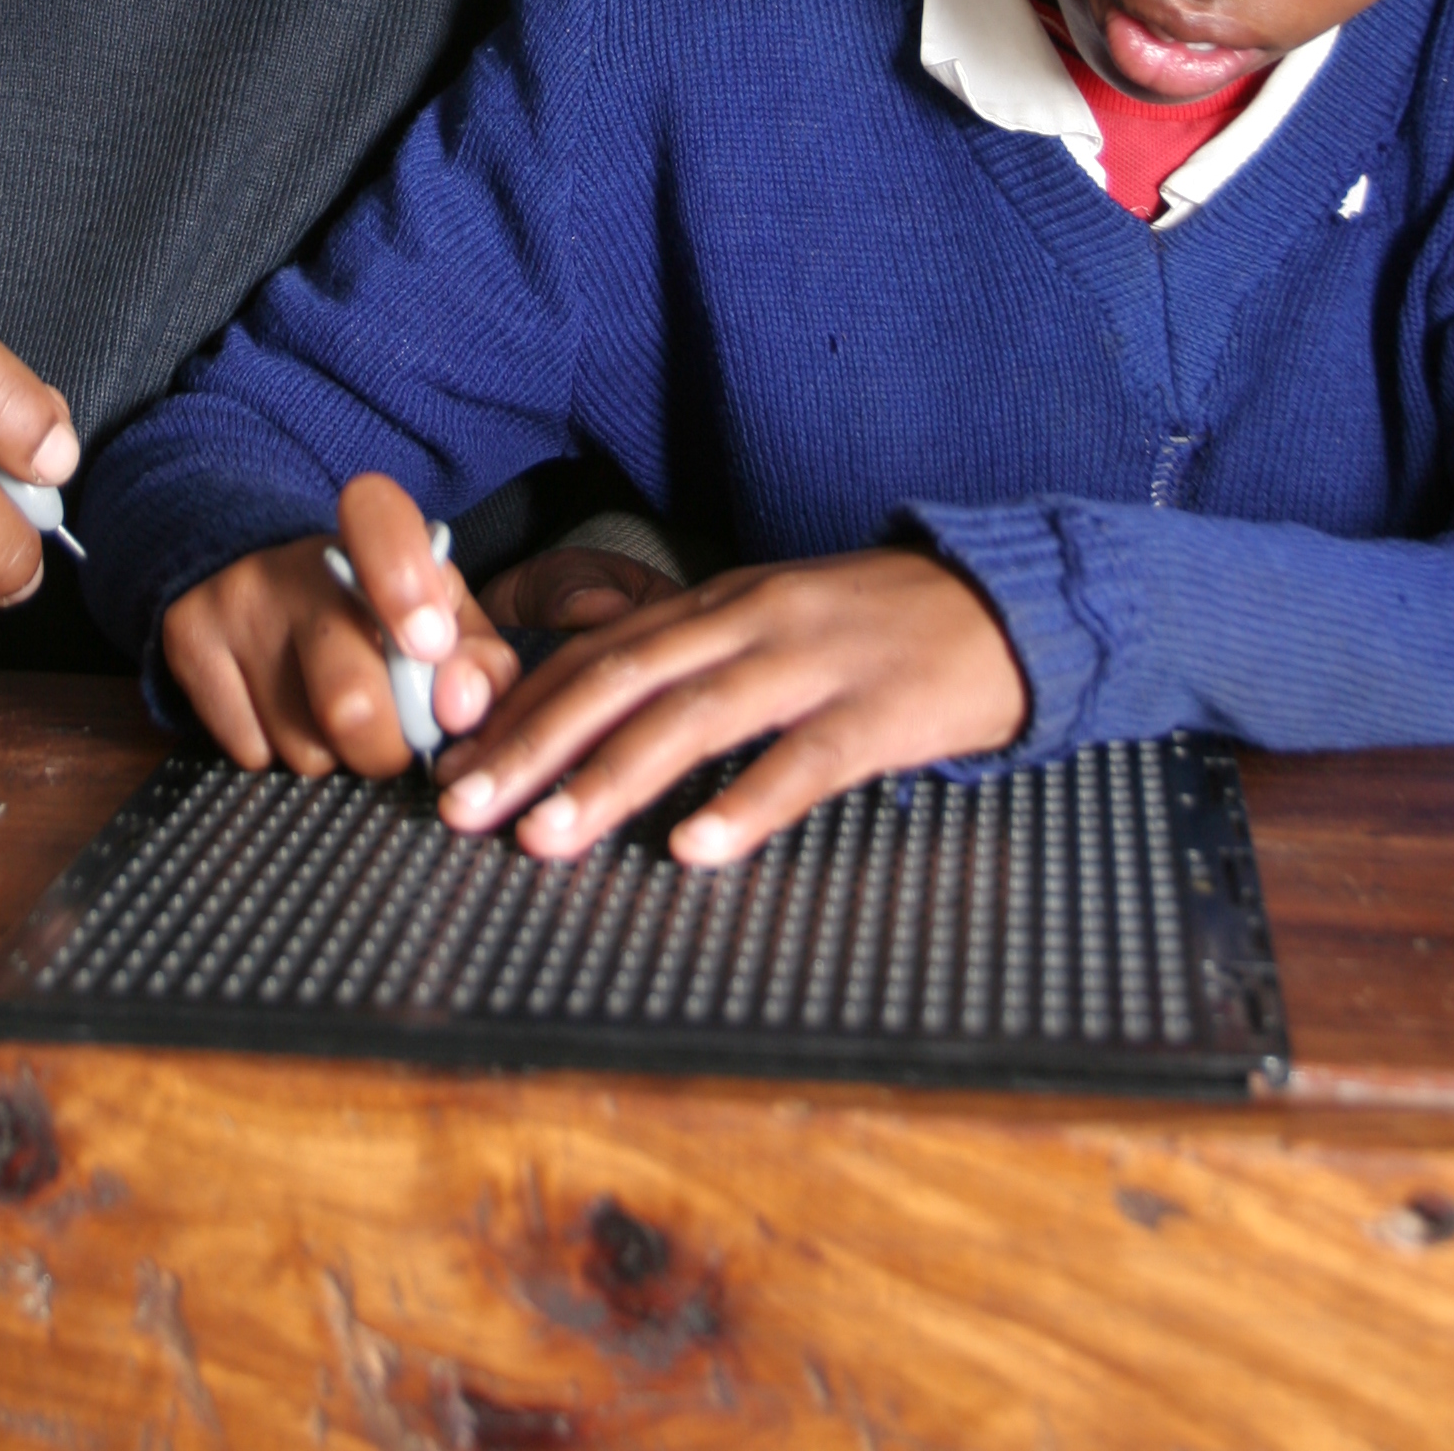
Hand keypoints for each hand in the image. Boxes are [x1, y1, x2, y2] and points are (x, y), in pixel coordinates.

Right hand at [162, 471, 521, 777]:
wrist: (251, 567)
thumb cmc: (376, 605)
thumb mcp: (440, 613)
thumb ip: (478, 660)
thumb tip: (461, 708)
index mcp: (371, 530)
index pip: (383, 528)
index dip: (408, 589)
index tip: (429, 645)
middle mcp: (295, 560)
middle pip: (348, 699)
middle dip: (385, 747)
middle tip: (392, 737)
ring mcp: (234, 599)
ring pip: (301, 744)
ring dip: (330, 752)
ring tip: (326, 707)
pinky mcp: (188, 640)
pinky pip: (249, 750)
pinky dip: (276, 750)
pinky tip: (279, 707)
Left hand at [433, 551, 1028, 867]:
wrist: (1002, 605)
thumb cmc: (872, 631)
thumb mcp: (769, 624)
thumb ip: (691, 662)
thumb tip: (590, 717)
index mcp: (717, 602)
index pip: (595, 652)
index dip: (519, 709)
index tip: (452, 764)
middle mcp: (750, 620)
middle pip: (621, 679)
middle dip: (532, 746)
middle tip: (461, 809)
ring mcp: (815, 663)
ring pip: (694, 717)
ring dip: (610, 779)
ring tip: (544, 837)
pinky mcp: (881, 711)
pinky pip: (804, 762)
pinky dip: (744, 806)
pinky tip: (694, 851)